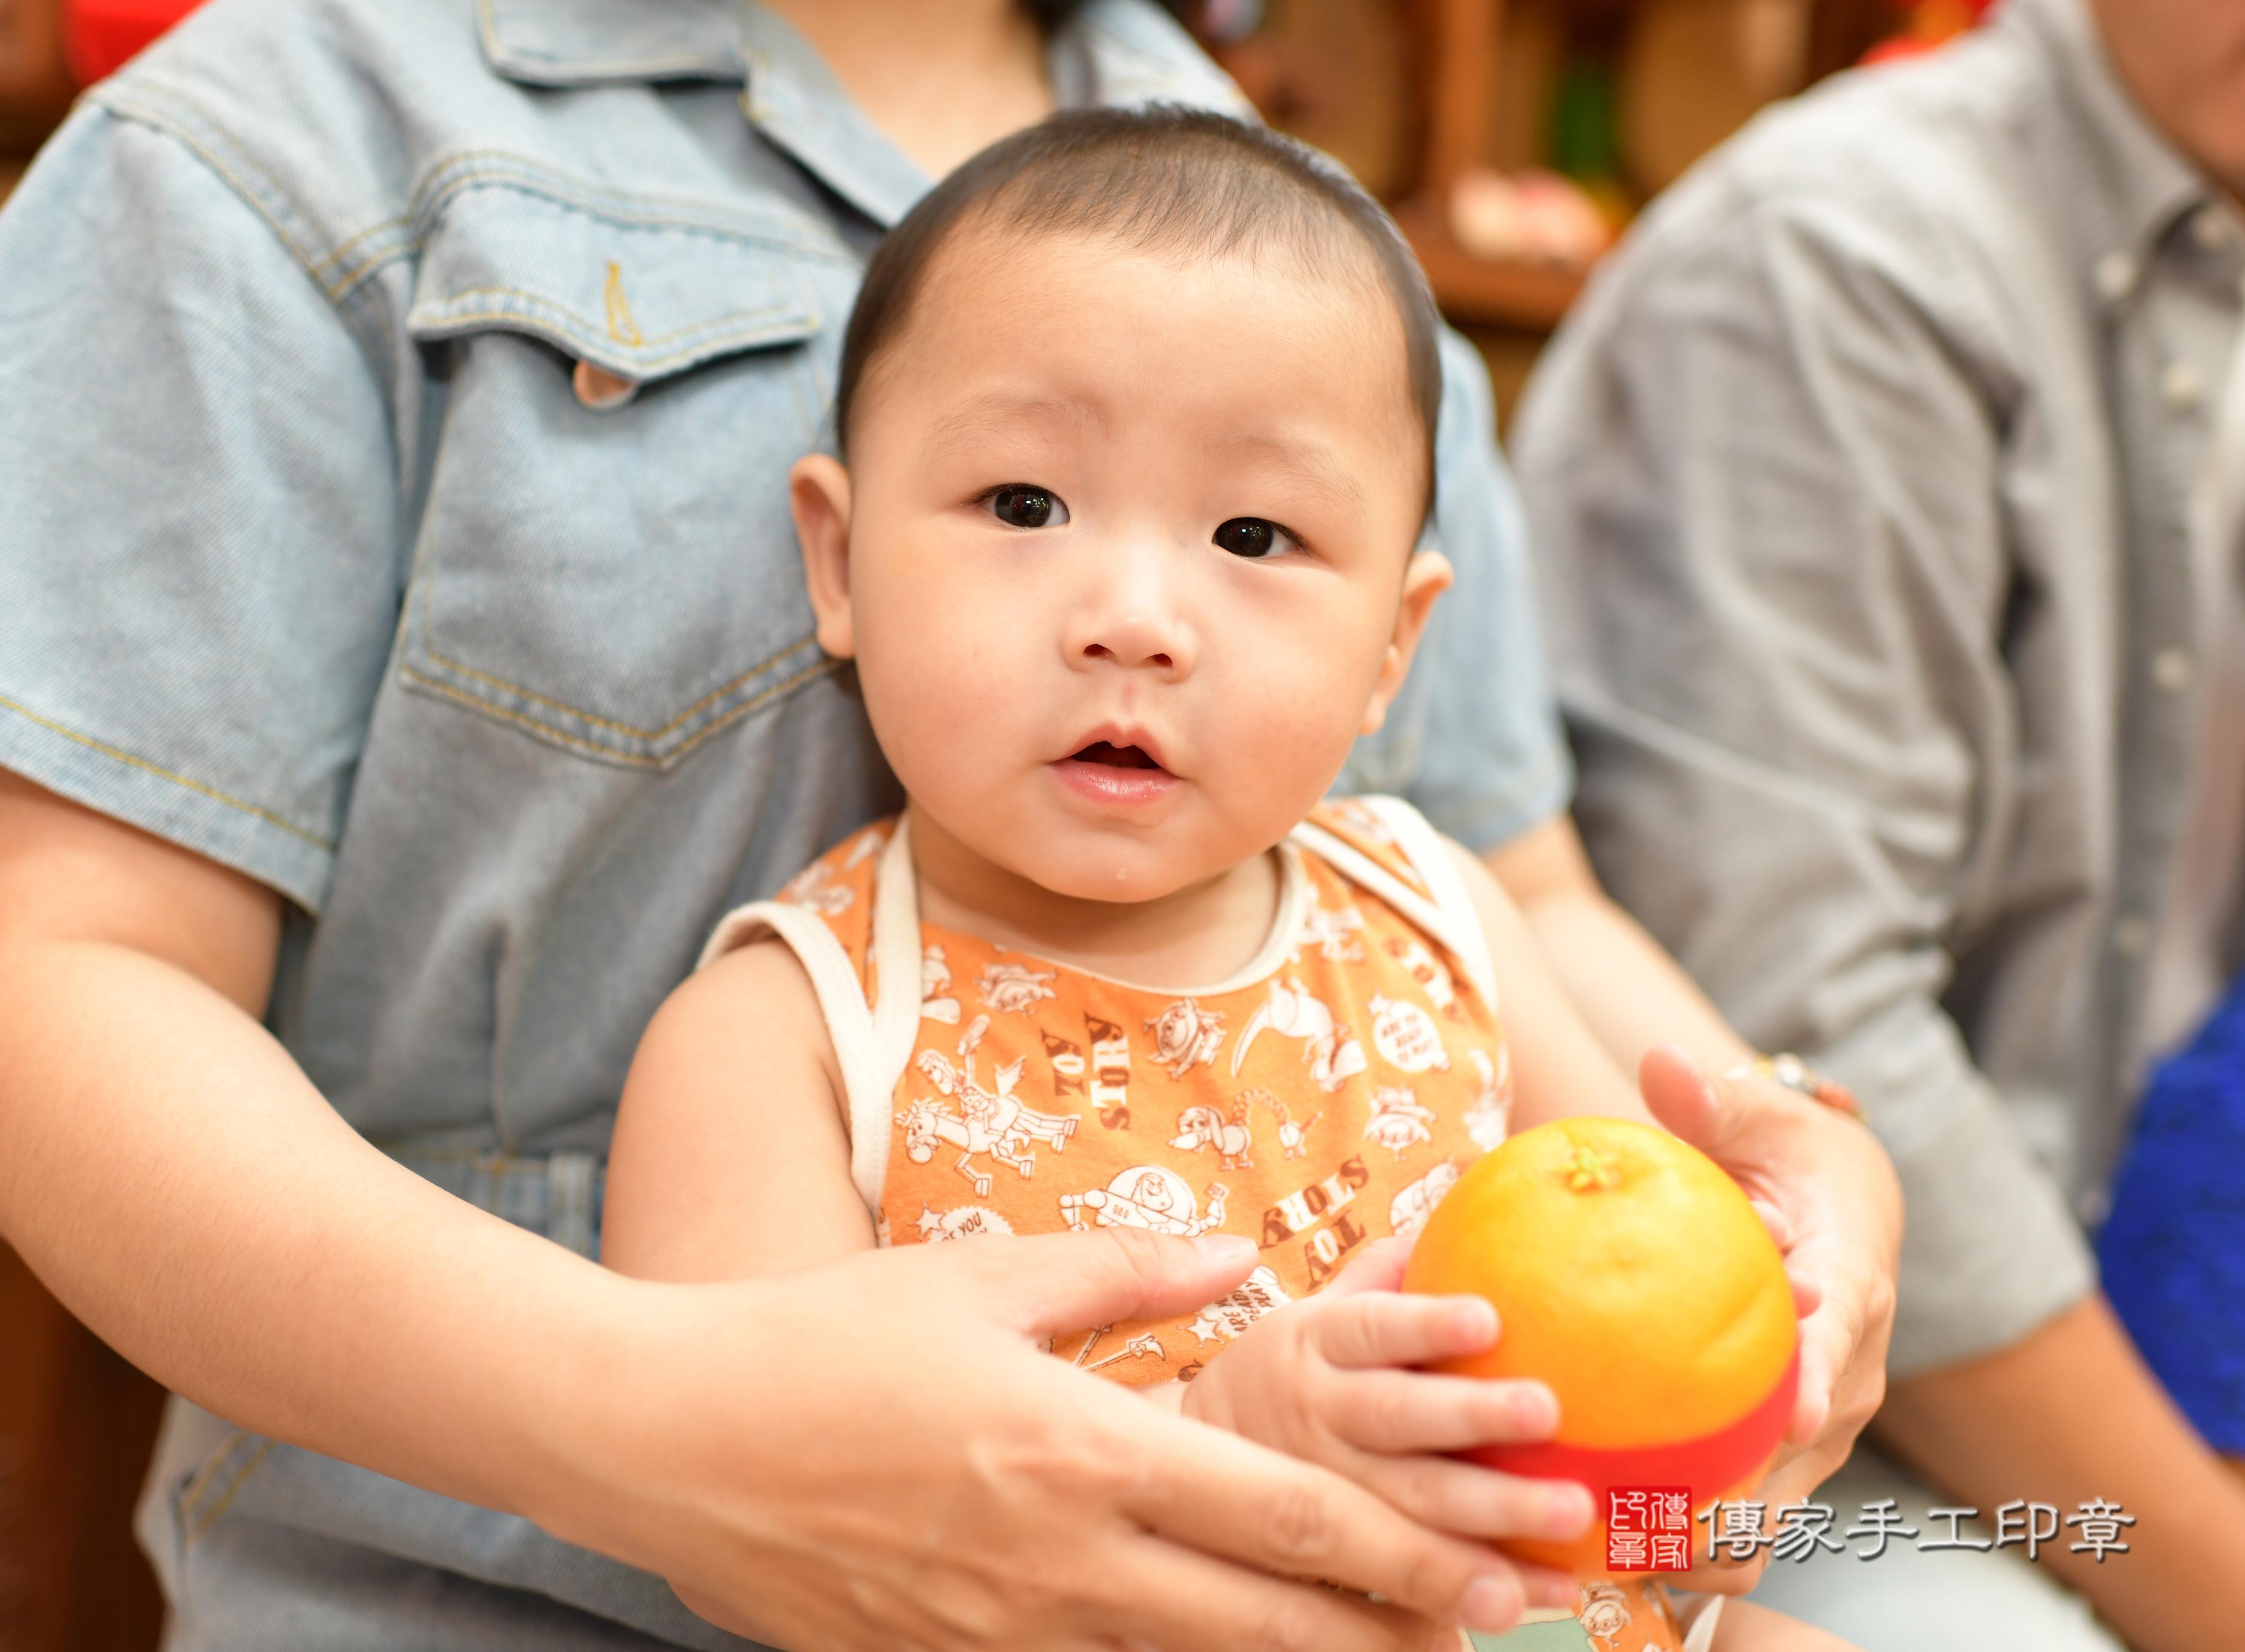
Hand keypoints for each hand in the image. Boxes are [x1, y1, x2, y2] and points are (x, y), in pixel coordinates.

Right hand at [557, 1229, 1543, 1650]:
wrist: (679, 1439)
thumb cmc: (832, 1337)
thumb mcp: (987, 1278)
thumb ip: (1129, 1274)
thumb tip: (1236, 1260)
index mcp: (1085, 1452)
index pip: (1287, 1521)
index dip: (1407, 1553)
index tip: (1493, 1570)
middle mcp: (1065, 1564)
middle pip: (1273, 1629)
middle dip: (1397, 1635)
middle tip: (1493, 1629)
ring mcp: (1013, 1632)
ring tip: (1390, 1651)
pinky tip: (1224, 1649)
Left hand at [1639, 1044, 1901, 1590]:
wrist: (1838, 1203)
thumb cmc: (1794, 1152)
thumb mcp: (1764, 1117)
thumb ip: (1718, 1101)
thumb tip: (1664, 1065)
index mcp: (1853, 1284)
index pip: (1840, 1333)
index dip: (1817, 1376)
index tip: (1792, 1415)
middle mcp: (1848, 1371)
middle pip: (1803, 1457)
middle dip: (1741, 1504)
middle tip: (1651, 1526)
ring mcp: (1819, 1423)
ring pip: (1771, 1510)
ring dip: (1705, 1544)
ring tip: (1613, 1562)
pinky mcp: (1783, 1449)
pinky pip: (1737, 1509)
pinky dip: (1684, 1536)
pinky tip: (1599, 1550)